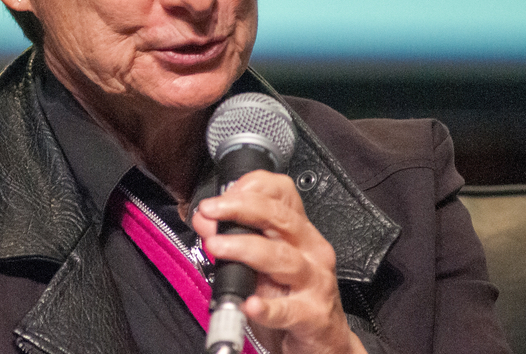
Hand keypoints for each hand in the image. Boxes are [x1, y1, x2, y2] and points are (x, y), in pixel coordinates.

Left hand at [193, 171, 366, 353]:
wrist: (321, 342)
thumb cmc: (290, 298)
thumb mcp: (259, 265)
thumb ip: (233, 240)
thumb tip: (204, 221)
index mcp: (298, 233)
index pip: (282, 193)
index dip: (251, 187)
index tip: (220, 195)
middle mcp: (311, 251)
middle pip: (280, 218)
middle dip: (240, 209)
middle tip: (210, 211)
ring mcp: (315, 283)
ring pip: (282, 257)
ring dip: (245, 248)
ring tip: (217, 247)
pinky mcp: (313, 316)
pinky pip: (288, 309)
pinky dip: (267, 307)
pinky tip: (249, 303)